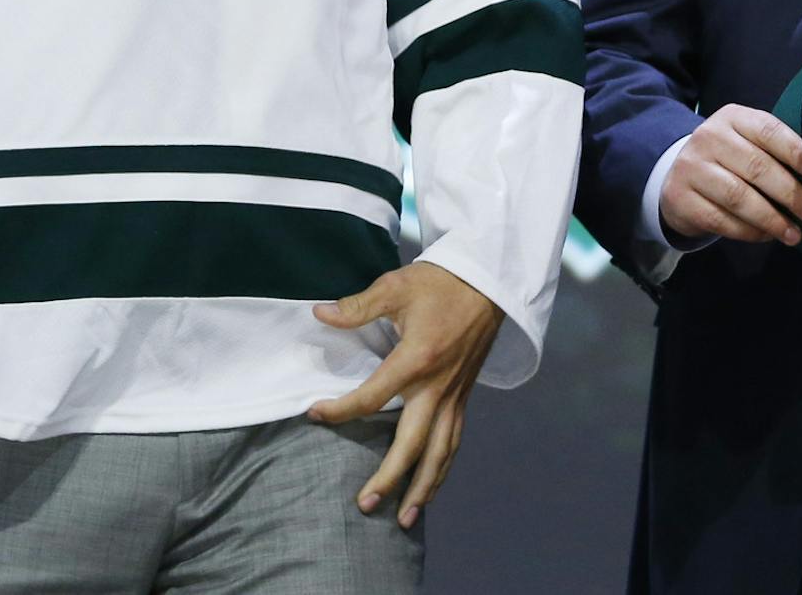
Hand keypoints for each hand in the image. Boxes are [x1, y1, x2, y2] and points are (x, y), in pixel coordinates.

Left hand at [306, 262, 502, 529]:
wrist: (487, 283)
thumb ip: (357, 307)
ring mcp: (454, 396)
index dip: (341, 409)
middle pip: (412, 444)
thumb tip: (319, 315)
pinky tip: (430, 487)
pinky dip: (442, 469)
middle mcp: (437, 387)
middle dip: (390, 478)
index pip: (372, 398)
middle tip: (365, 503)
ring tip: (404, 518)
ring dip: (423, 488)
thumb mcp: (395, 286)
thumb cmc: (439, 283)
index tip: (315, 414)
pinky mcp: (464, 398)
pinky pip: (453, 442)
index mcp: (416, 360)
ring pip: (440, 453)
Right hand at [658, 104, 801, 245]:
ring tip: (794, 233)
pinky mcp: (681, 198)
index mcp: (731, 118)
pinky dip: (749, 232)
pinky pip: (721, 220)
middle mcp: (707, 137)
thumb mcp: (747, 141)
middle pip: (756, 167)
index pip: (767, 130)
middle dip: (790, 194)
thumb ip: (775, 150)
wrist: (681, 177)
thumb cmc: (729, 160)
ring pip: (738, 197)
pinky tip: (766, 235)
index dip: (794, 152)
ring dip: (772, 219)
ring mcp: (691, 167)